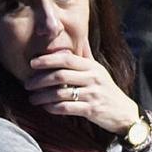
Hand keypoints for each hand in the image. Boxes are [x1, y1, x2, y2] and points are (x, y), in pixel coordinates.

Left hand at [22, 36, 138, 136]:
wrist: (124, 112)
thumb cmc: (107, 90)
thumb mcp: (98, 71)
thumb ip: (85, 57)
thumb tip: (78, 38)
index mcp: (92, 67)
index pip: (67, 59)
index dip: (47, 60)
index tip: (32, 63)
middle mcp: (93, 78)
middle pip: (60, 76)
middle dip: (40, 80)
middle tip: (27, 84)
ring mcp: (92, 94)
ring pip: (61, 94)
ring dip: (43, 97)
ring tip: (32, 99)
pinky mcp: (91, 110)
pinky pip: (67, 109)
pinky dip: (53, 108)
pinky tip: (45, 108)